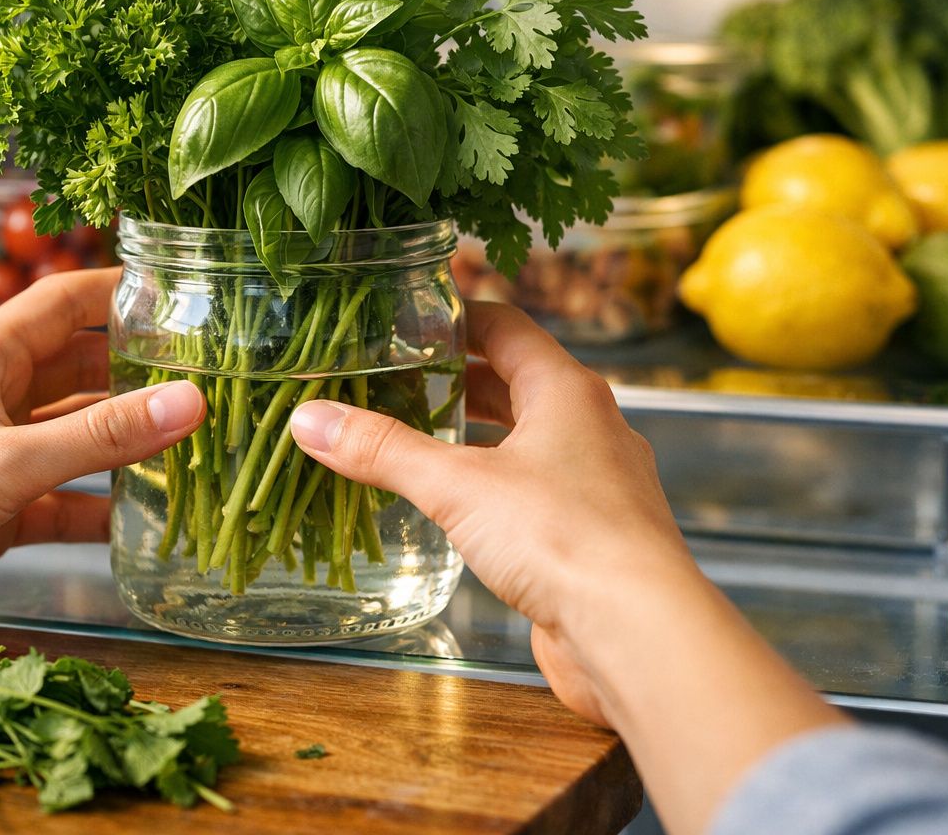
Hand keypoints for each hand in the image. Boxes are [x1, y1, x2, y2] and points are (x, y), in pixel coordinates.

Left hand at [0, 269, 203, 633]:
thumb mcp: (8, 460)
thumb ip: (100, 437)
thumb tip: (187, 403)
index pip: (67, 302)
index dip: (124, 292)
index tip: (189, 295)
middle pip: (83, 369)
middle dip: (142, 373)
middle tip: (212, 379)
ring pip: (79, 437)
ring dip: (129, 445)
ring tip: (198, 448)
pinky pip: (64, 498)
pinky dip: (102, 507)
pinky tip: (149, 519)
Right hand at [288, 301, 698, 725]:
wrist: (638, 632)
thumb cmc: (563, 537)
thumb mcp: (457, 486)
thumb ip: (383, 451)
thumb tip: (310, 418)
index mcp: (567, 390)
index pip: (506, 326)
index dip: (454, 316)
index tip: (405, 316)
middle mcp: (591, 427)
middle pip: (516, 383)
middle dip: (456, 379)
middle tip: (394, 377)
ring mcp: (597, 483)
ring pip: (526, 441)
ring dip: (474, 435)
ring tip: (414, 436)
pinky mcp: (591, 536)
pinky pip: (533, 492)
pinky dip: (492, 487)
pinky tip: (455, 507)